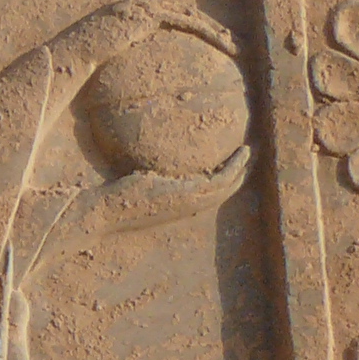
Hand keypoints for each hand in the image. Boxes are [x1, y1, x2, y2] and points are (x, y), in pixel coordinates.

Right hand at [56, 0, 237, 79]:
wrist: (71, 53)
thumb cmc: (82, 61)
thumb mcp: (107, 56)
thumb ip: (123, 56)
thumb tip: (131, 77)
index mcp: (132, 12)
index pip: (172, 18)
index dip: (196, 29)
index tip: (213, 42)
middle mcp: (142, 4)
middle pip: (186, 14)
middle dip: (212, 28)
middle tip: (233, 42)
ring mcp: (146, 7)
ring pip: (190, 16)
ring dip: (216, 30)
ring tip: (235, 45)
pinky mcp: (150, 15)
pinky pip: (186, 22)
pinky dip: (206, 31)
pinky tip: (222, 43)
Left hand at [83, 143, 251, 242]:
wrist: (107, 210)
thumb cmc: (118, 199)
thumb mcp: (144, 185)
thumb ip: (156, 179)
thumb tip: (153, 170)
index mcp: (182, 206)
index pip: (213, 194)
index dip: (228, 179)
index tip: (237, 164)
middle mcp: (191, 207)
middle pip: (227, 190)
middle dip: (242, 172)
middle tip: (251, 155)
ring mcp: (192, 202)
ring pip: (230, 184)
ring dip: (244, 166)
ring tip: (251, 150)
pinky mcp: (190, 193)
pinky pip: (223, 178)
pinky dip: (236, 165)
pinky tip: (242, 151)